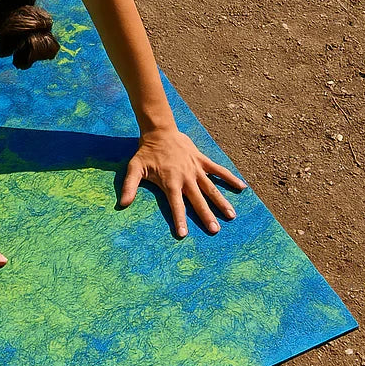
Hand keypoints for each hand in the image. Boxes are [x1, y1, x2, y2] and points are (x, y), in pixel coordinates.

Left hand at [119, 126, 244, 238]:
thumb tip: (122, 204)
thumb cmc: (146, 152)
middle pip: (198, 200)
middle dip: (206, 215)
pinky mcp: (202, 160)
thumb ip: (129, 187)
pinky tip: (242, 187)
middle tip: (215, 230)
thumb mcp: (134, 168)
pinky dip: (230, 178)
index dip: (179, 219)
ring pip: (211, 187)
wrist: (160, 131)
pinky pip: (219, 170)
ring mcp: (196, 169)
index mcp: (170, 182)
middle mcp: (185, 177)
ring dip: (221, 202)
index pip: (176, 205)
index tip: (183, 234)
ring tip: (231, 215)